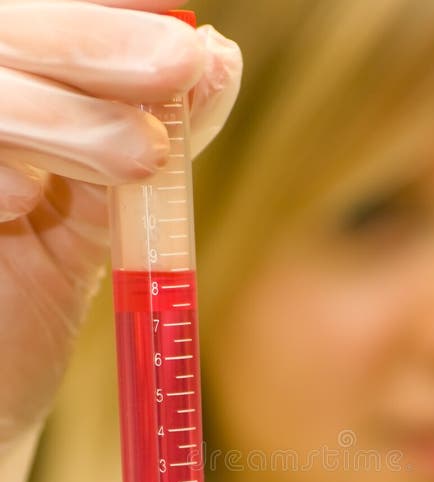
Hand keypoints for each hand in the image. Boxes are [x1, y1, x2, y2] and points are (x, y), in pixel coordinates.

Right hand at [0, 0, 241, 454]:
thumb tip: (217, 60)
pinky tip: (28, 201)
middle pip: (6, 33)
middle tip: (176, 69)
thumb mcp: (102, 215)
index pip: (45, 28)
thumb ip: (151, 143)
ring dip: (64, 118)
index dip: (104, 23)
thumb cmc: (29, 306)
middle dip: (91, 47)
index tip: (187, 48)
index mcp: (5, 101)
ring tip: (142, 157)